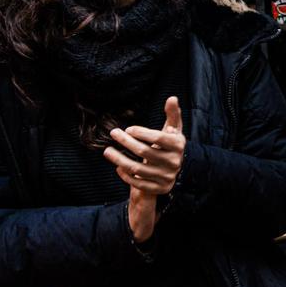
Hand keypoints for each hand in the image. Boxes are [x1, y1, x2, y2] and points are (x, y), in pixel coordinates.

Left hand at [103, 97, 185, 241]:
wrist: (175, 170)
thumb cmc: (170, 145)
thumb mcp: (174, 129)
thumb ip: (172, 114)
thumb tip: (172, 98)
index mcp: (178, 146)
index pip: (158, 138)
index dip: (141, 132)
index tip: (128, 129)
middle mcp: (174, 162)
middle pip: (144, 152)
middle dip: (126, 142)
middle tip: (113, 133)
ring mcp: (166, 177)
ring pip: (137, 168)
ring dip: (118, 159)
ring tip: (107, 151)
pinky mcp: (159, 188)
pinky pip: (137, 182)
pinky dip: (125, 175)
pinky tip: (118, 166)